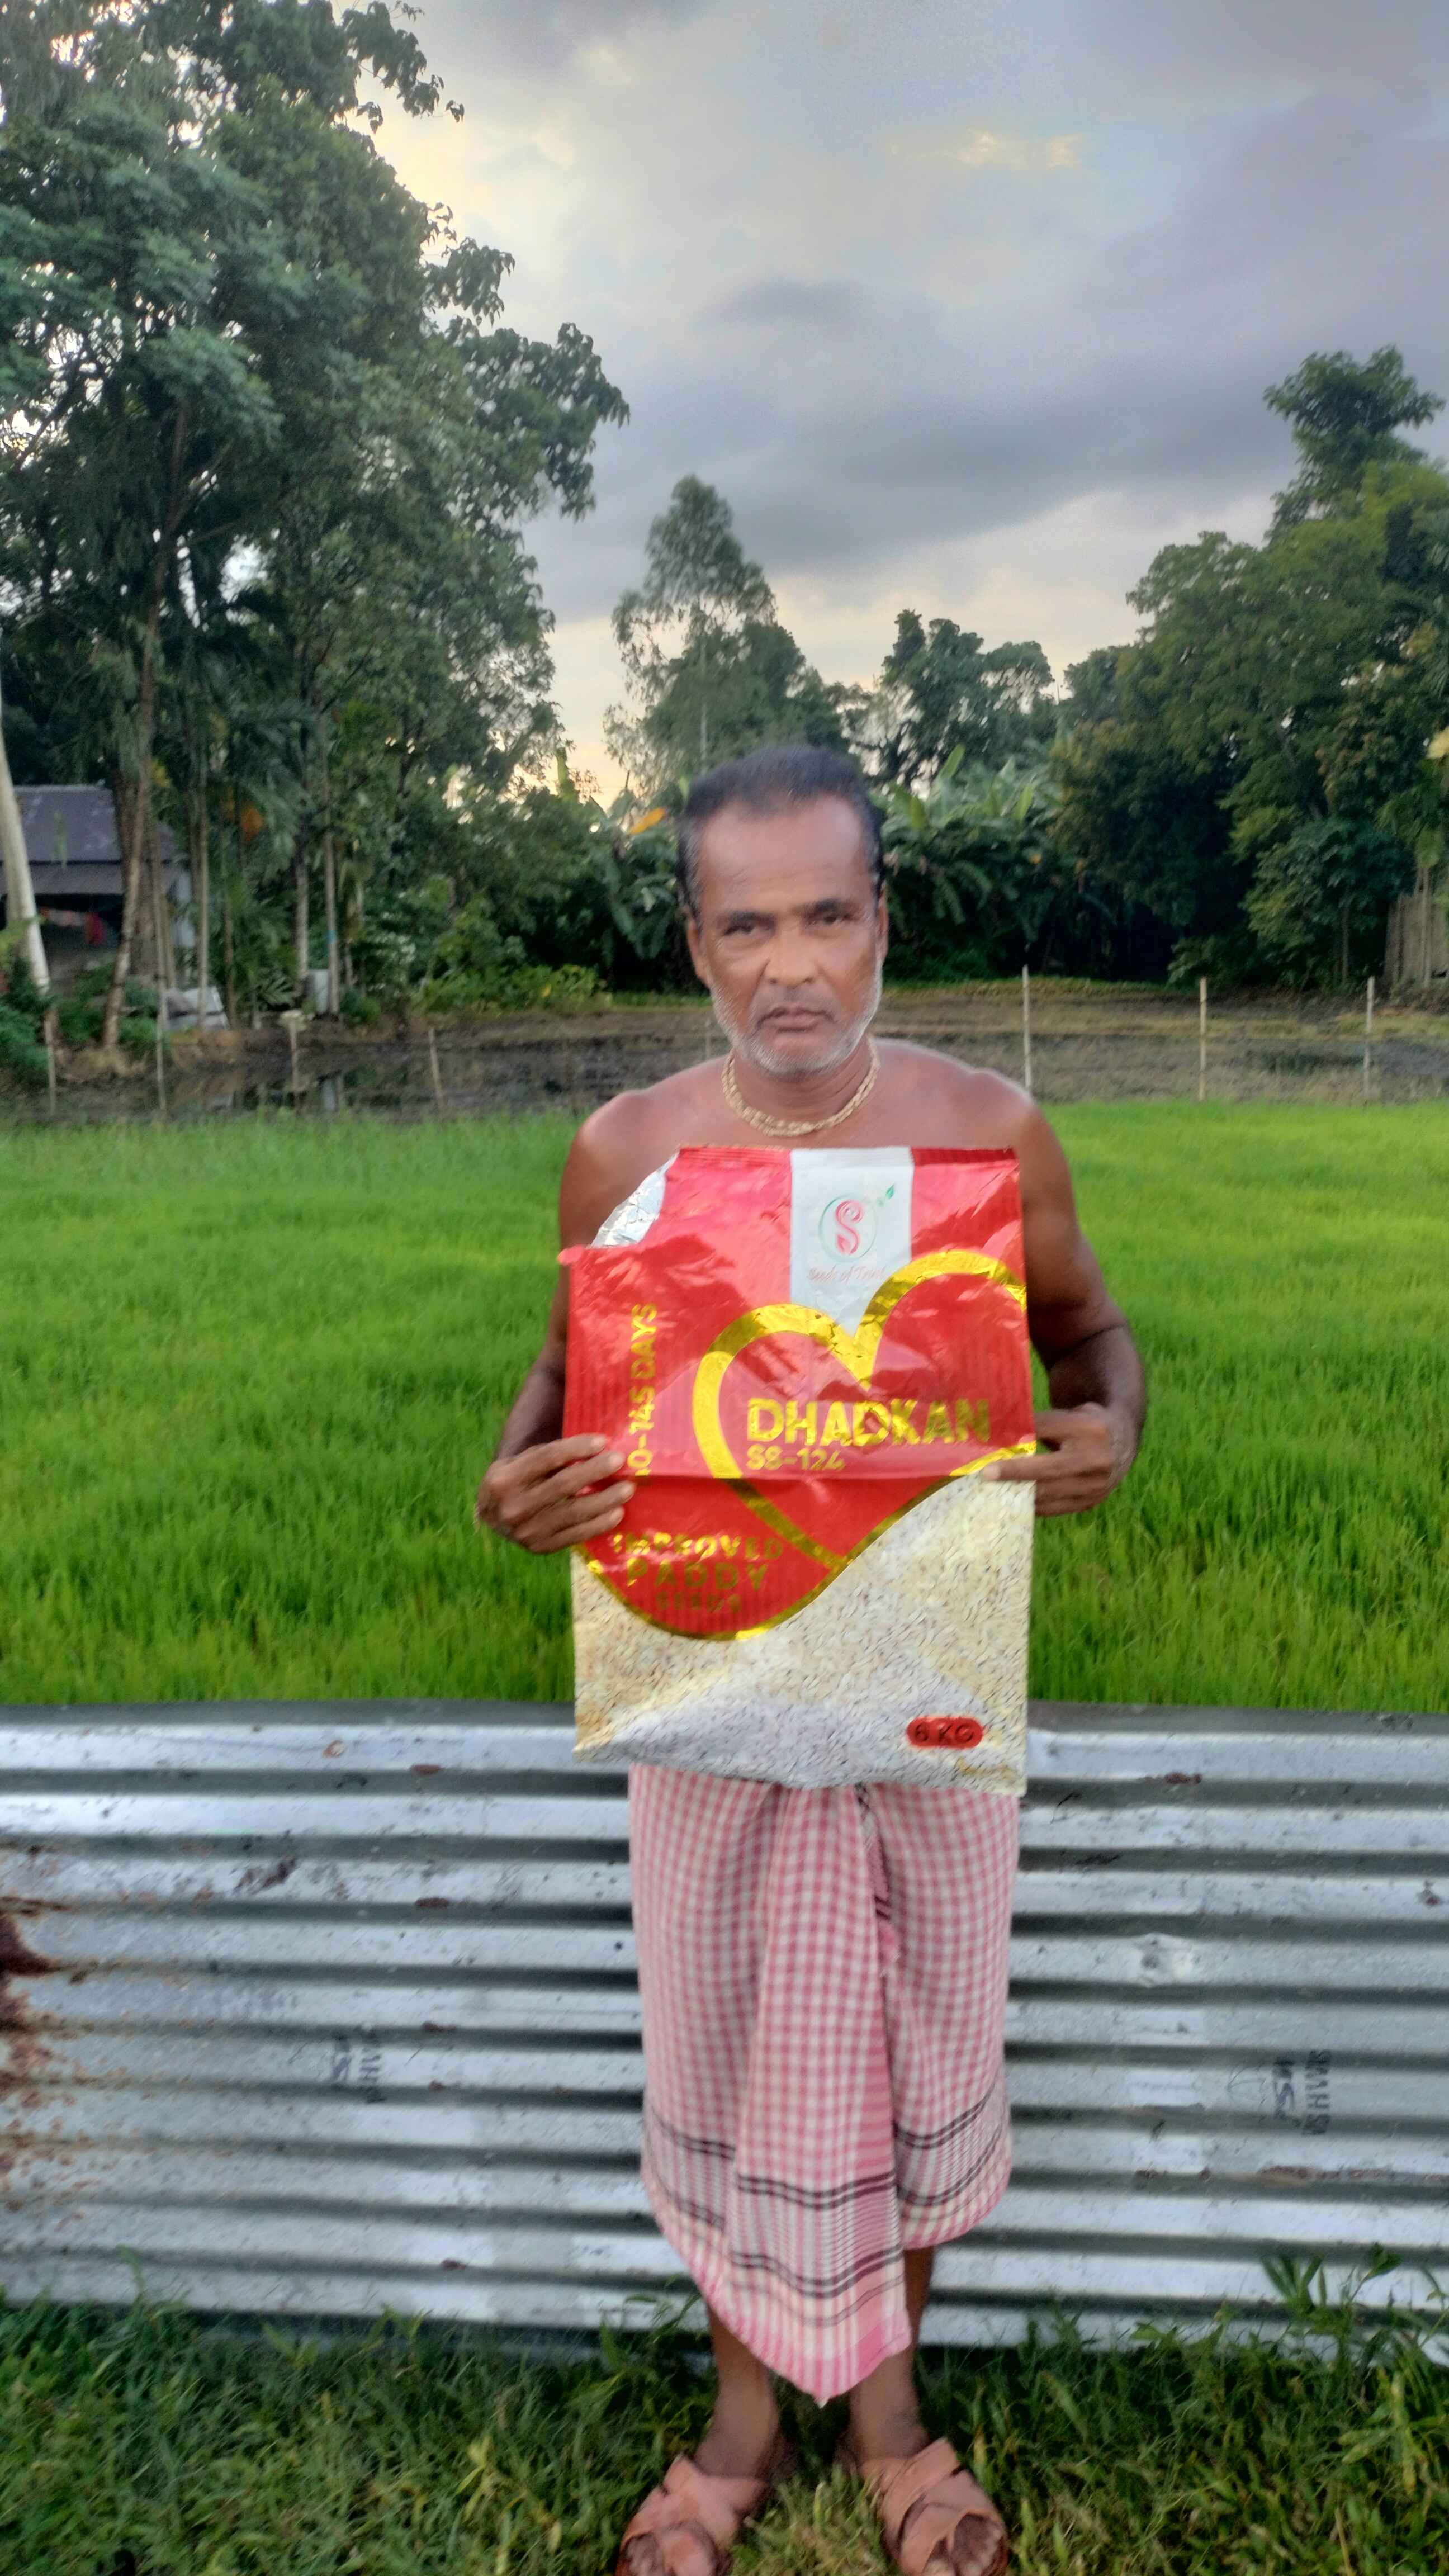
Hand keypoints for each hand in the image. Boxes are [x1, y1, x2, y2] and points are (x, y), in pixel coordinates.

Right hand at [475, 1435, 634, 1553]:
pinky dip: (599, 1524)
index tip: (602, 1441)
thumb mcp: (518, 1462)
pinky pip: (577, 1535)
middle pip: (563, 1485)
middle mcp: (513, 1506)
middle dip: (595, 1471)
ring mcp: (527, 1531)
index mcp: (504, 1479)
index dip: (576, 1448)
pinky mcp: (541, 1548)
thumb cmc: (514, 1482)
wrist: (492, 1519)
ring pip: (574, 1512)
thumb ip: (548, 1456)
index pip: (546, 1458)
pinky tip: (617, 1513)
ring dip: (605, 1500)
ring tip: (627, 1489)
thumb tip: (595, 1447)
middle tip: (619, 1460)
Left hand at [987, 1403, 1130, 1517]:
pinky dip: (1031, 1504)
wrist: (1121, 1443)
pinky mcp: (1090, 1502)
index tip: (992, 1443)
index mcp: (1090, 1429)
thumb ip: (1040, 1425)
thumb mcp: (1068, 1415)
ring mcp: (1096, 1485)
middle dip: (1015, 1472)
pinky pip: (1054, 1508)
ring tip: (992, 1490)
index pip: (1046, 1430)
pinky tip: (1011, 1499)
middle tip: (985, 1474)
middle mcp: (1097, 1458)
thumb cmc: (1083, 1425)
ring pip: (1049, 1493)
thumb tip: (998, 1437)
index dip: (1018, 1436)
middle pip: (1049, 1468)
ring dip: (1018, 1492)